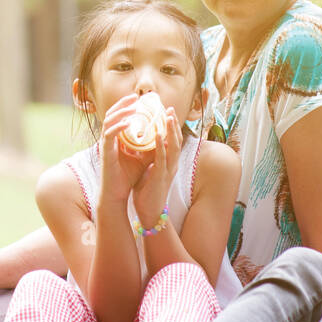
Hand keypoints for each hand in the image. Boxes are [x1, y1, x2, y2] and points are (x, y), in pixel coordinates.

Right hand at [100, 95, 153, 201]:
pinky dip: (118, 127)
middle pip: (111, 114)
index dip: (126, 106)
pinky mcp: (105, 152)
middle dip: (123, 104)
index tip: (138, 99)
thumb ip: (150, 147)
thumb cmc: (127, 176)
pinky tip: (128, 123)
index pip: (119, 116)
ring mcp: (105, 145)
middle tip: (135, 97)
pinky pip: (109, 135)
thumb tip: (165, 137)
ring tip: (133, 107)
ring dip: (121, 112)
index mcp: (116, 138)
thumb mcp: (143, 158)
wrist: (117, 194)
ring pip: (109, 121)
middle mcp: (108, 139)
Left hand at [132, 108, 181, 222]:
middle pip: (177, 140)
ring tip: (167, 116)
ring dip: (170, 131)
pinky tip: (157, 135)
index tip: (167, 111)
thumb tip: (144, 142)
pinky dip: (160, 146)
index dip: (172, 126)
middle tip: (170, 109)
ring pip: (173, 147)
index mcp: (169, 162)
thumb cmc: (147, 190)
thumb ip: (150, 157)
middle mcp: (172, 165)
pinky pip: (161, 159)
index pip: (174, 140)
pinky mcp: (160, 177)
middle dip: (174, 124)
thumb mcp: (150, 169)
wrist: (148, 212)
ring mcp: (168, 171)